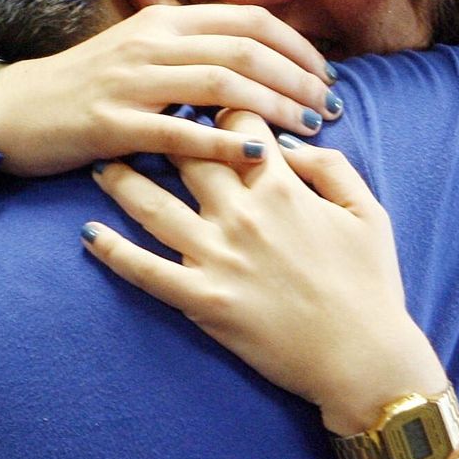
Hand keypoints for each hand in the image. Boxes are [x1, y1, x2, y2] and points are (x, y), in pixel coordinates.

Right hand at [0, 4, 338, 176]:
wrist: (14, 109)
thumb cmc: (88, 87)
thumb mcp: (143, 52)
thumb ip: (195, 50)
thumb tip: (260, 62)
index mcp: (166, 19)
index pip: (250, 20)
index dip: (297, 46)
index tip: (326, 74)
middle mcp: (153, 42)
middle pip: (246, 49)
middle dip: (298, 78)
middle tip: (330, 106)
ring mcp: (131, 80)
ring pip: (222, 83)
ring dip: (274, 106)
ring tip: (309, 128)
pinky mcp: (112, 122)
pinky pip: (178, 130)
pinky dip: (222, 142)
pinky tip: (257, 156)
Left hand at [82, 109, 446, 434]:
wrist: (362, 359)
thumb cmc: (371, 284)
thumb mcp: (368, 211)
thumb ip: (330, 167)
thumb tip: (287, 144)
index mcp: (281, 187)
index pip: (237, 123)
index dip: (218, 104)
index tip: (200, 98)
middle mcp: (241, 214)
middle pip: (185, 153)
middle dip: (161, 129)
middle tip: (137, 118)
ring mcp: (216, 257)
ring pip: (152, 204)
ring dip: (121, 179)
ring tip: (101, 162)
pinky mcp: (201, 301)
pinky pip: (144, 271)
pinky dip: (112, 251)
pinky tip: (87, 234)